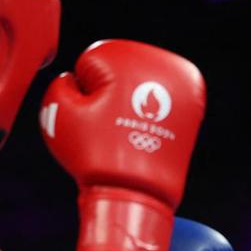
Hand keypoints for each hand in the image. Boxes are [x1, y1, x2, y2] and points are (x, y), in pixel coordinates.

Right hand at [41, 39, 206, 250]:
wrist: (137, 193)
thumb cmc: (95, 155)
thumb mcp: (57, 115)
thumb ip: (59, 84)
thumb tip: (74, 79)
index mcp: (125, 57)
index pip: (91, 62)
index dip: (83, 93)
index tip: (93, 118)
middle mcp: (161, 63)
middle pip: (120, 72)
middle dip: (110, 95)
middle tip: (110, 128)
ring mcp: (181, 83)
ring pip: (141, 85)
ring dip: (131, 102)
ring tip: (127, 132)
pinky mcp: (193, 104)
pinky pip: (162, 101)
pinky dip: (152, 112)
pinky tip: (144, 132)